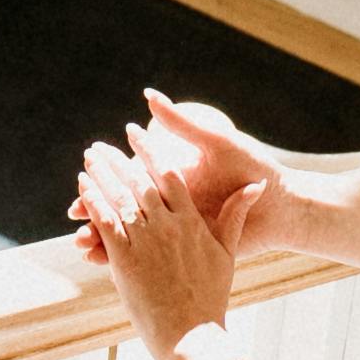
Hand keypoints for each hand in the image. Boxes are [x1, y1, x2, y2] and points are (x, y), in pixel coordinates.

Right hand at [68, 91, 284, 270]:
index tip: (84, 175)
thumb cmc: (255, 168)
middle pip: (126, 206)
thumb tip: (147, 96)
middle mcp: (175, 202)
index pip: (132, 176)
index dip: (108, 177)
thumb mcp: (218, 144)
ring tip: (83, 244)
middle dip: (98, 210)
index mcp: (177, 177)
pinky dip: (129, 260)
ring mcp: (182, 227)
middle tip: (73, 213)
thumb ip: (183, 124)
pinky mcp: (192, 249)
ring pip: (135, 234)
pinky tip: (106, 263)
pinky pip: (155, 257)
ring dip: (107, 238)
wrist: (285, 205)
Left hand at [74, 136, 236, 359]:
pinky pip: (105, 223)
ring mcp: (146, 242)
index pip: (169, 174)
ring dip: (101, 174)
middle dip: (118, 159)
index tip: (136, 131)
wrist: (191, 333)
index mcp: (192, 221)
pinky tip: (82, 187)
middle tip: (101, 144)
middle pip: (138, 181)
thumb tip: (256, 186)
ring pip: (119, 198)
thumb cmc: (211, 295)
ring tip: (88, 158)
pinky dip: (92, 202)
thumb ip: (235, 215)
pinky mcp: (125, 259)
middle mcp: (168, 226)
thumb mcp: (227, 252)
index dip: (150, 150)